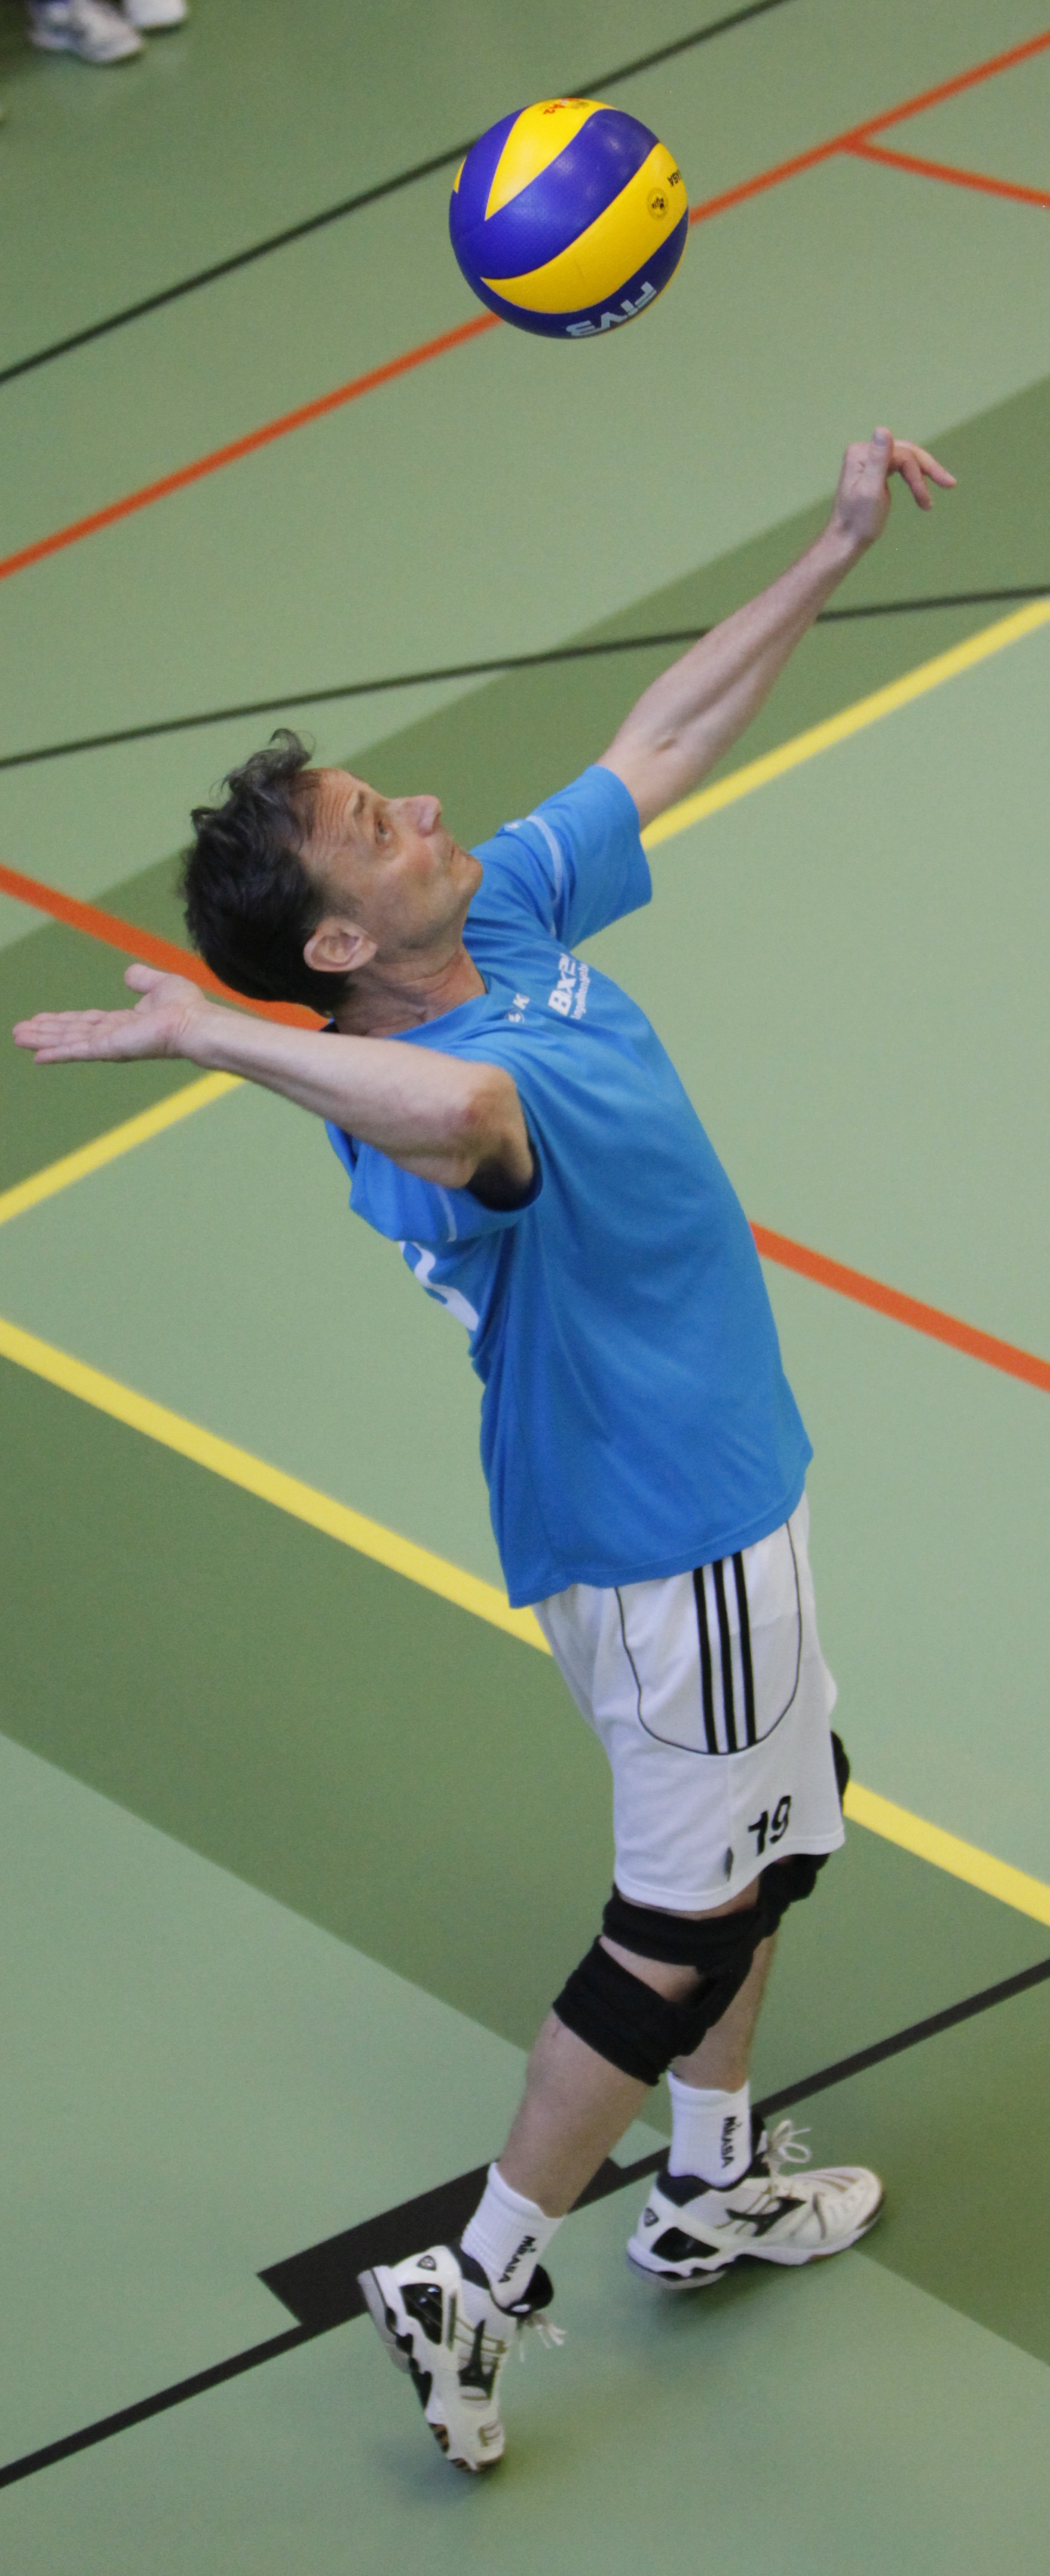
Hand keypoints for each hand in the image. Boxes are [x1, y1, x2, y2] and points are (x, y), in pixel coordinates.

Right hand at [13, 962, 214, 1064]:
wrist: (195, 1023)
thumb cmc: (186, 1008)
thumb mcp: (160, 984)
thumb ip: (142, 980)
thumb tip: (128, 973)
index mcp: (124, 1023)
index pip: (86, 1021)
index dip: (63, 1020)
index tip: (41, 1019)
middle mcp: (113, 1036)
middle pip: (72, 1032)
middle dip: (46, 1032)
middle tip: (19, 1032)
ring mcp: (110, 1044)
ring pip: (69, 1041)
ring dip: (43, 1040)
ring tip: (18, 1038)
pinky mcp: (110, 1049)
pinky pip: (78, 1050)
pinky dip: (57, 1053)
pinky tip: (37, 1056)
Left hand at [830, 426, 955, 552]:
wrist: (847, 541)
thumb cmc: (859, 521)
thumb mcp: (870, 491)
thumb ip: (878, 460)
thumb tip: (883, 430)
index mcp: (861, 453)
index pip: (901, 455)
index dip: (918, 474)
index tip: (926, 500)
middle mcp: (864, 451)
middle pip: (906, 453)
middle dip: (928, 469)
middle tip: (950, 484)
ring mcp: (869, 460)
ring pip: (906, 460)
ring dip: (923, 476)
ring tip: (934, 498)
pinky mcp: (875, 470)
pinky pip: (901, 467)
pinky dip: (914, 479)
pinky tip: (922, 492)